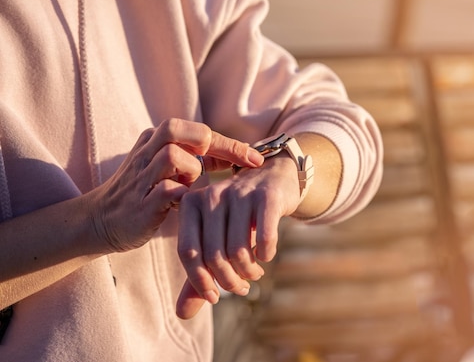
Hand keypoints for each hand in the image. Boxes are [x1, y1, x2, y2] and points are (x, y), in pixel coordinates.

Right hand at [89, 118, 263, 252]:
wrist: (101, 221)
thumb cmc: (145, 194)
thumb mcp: (172, 171)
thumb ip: (201, 160)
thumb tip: (239, 154)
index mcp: (155, 141)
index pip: (197, 131)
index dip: (230, 144)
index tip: (255, 158)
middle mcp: (146, 152)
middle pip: (178, 128)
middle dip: (213, 144)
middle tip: (235, 163)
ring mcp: (140, 176)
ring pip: (172, 155)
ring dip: (192, 170)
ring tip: (190, 186)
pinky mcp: (140, 202)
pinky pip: (166, 189)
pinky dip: (181, 194)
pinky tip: (183, 204)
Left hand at [176, 152, 300, 318]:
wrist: (274, 175)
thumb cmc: (239, 214)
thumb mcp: (216, 239)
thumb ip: (199, 275)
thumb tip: (182, 314)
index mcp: (192, 204)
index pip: (188, 252)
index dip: (199, 281)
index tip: (213, 298)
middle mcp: (212, 195)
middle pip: (213, 255)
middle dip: (228, 281)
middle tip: (240, 288)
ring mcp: (240, 194)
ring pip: (238, 250)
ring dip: (248, 272)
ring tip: (254, 274)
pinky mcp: (267, 196)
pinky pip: (264, 237)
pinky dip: (266, 254)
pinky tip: (267, 256)